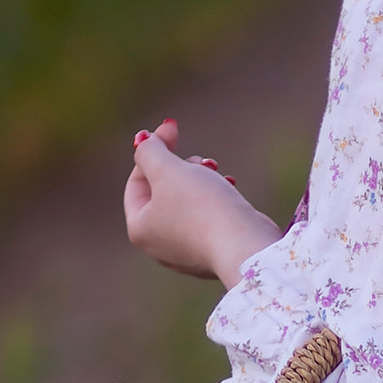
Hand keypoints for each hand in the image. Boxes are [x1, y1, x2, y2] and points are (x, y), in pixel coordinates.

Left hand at [124, 121, 280, 283]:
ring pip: (186, 205)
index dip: (153, 149)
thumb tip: (143, 140)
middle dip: (180, 167)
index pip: (137, 181)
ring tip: (216, 172)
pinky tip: (229, 190)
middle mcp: (158, 246)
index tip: (173, 128)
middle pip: (162, 193)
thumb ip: (150, 151)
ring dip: (200, 181)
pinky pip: (207, 220)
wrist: (245, 245)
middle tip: (201, 159)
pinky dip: (215, 201)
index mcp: (139, 228)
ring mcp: (186, 253)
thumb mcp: (168, 170)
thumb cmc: (202, 206)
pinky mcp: (212, 253)